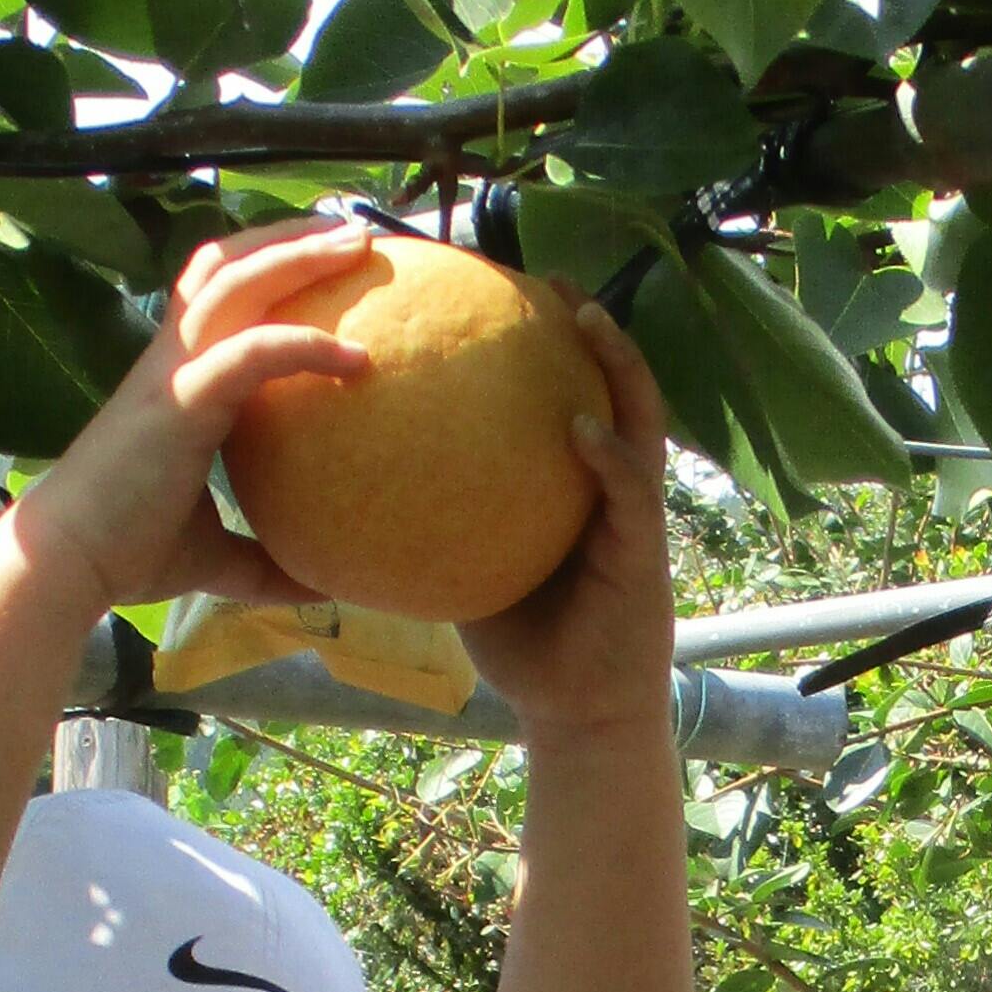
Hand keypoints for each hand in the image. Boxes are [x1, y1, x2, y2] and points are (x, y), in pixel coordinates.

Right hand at [23, 213, 388, 614]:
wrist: (70, 560)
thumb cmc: (131, 553)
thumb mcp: (215, 558)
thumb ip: (266, 562)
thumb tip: (325, 585)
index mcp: (175, 380)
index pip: (217, 295)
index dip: (265, 267)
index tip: (326, 261)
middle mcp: (171, 359)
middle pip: (227, 264)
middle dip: (289, 236)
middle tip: (355, 229)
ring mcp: (172, 371)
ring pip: (235, 281)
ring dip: (298, 254)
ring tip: (358, 241)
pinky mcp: (182, 398)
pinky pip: (254, 350)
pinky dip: (306, 344)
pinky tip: (358, 359)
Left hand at [457, 303, 677, 744]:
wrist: (577, 714)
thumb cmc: (522, 645)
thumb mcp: (466, 565)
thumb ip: (434, 518)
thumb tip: (348, 478)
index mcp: (575, 487)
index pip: (565, 398)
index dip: (547, 347)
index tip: (508, 293)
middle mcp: (612, 490)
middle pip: (613, 389)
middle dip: (592, 329)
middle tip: (556, 277)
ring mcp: (634, 518)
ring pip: (639, 423)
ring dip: (618, 368)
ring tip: (585, 319)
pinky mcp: (644, 556)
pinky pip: (631, 494)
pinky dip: (610, 457)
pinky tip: (582, 427)